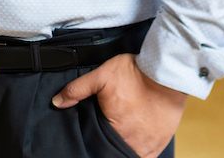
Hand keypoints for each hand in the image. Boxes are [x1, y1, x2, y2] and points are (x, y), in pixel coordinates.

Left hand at [51, 53, 185, 157]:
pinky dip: (139, 152)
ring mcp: (147, 144)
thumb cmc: (135, 73)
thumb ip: (77, 89)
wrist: (167, 73)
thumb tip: (57, 102)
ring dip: (123, 149)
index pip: (97, 145)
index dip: (94, 142)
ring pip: (130, 155)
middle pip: (113, 151)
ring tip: (119, 139)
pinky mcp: (160, 142)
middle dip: (108, 146)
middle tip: (105, 135)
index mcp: (113, 129)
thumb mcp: (101, 75)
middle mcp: (130, 142)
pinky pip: (147, 157)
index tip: (93, 136)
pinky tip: (133, 144)